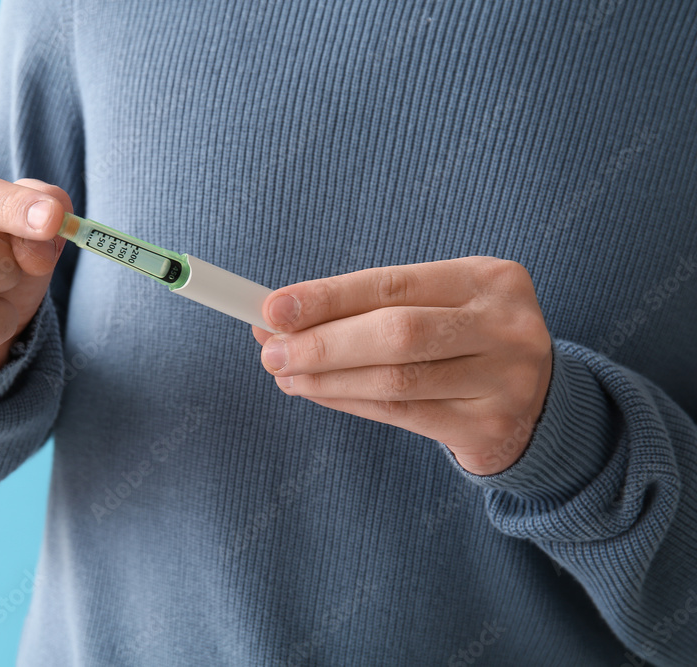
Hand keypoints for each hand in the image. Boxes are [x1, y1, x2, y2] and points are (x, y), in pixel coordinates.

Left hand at [253, 257, 552, 474]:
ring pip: (395, 380)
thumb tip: (280, 316)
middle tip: (271, 350)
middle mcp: (504, 325)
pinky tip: (318, 394)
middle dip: (323, 342)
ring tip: (285, 374)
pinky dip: (350, 402)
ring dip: (328, 379)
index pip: (393, 284)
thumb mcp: (433, 306)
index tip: (274, 308)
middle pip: (396, 332)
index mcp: (487, 278)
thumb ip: (367, 307)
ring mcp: (505, 379)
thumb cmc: (463, 342)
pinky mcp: (490, 426)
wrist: (535, 403)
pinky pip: (402, 415)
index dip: (328, 296)